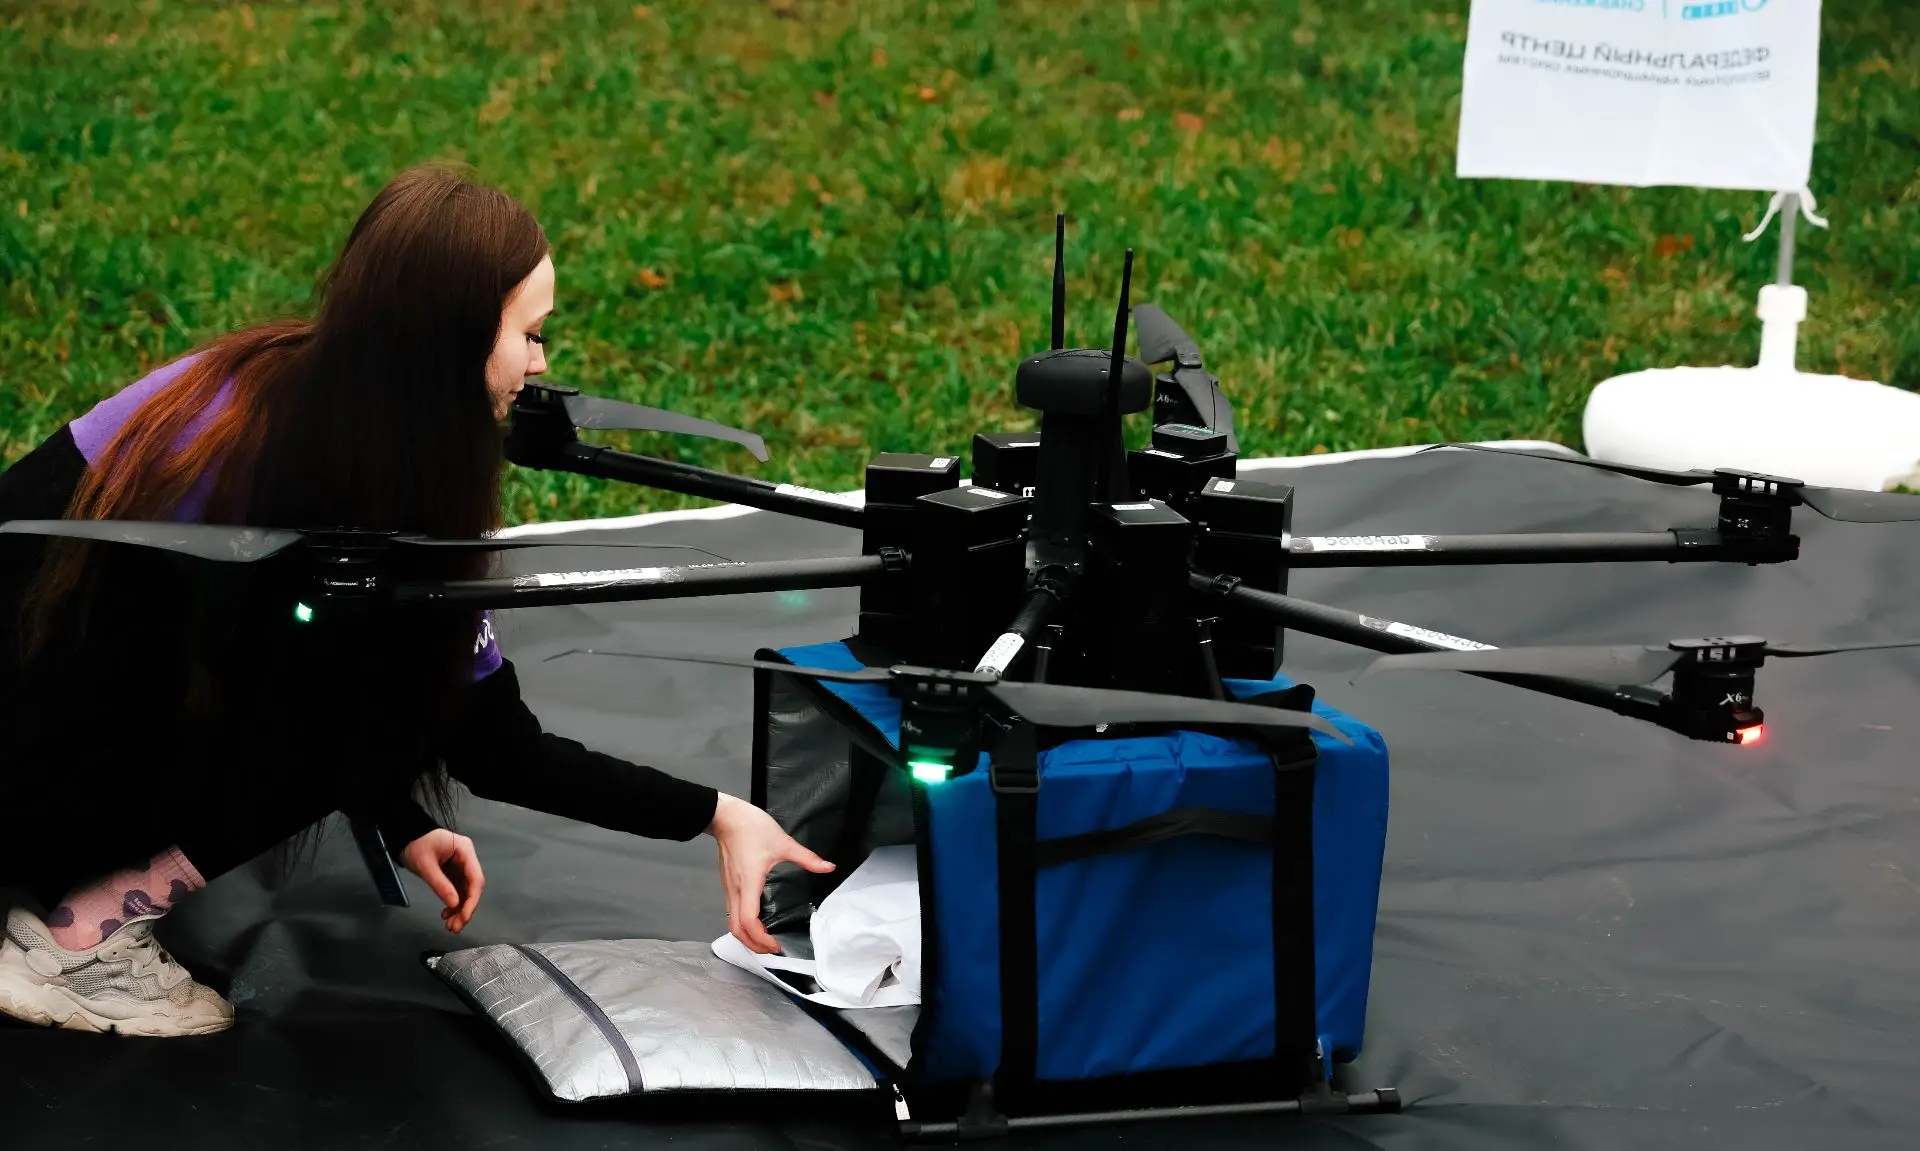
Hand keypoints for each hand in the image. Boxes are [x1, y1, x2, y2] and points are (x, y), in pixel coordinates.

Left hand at [399, 828, 485, 932]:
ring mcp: (461, 866)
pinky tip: (446, 914)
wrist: (405, 837)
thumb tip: (454, 904)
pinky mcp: (454, 873)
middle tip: (456, 927)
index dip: (472, 900)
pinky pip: (457, 891)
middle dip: (466, 908)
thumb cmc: (416, 845)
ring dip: (460, 910)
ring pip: (466, 892)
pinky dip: (453, 904)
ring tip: (450, 925)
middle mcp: (467, 859)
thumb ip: (440, 884)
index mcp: (465, 850)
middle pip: (473, 887)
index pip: (476, 878)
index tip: (465, 917)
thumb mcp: (425, 865)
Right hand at [706, 793, 832, 954]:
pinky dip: (742, 924)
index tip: (776, 945)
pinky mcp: (728, 885)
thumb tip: (827, 867)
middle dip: (753, 945)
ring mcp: (729, 888)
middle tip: (772, 949)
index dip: (761, 939)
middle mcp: (735, 890)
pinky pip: (732, 912)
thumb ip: (807, 858)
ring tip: (765, 940)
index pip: (749, 921)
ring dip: (746, 937)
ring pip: (732, 923)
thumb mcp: (783, 842)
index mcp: (749, 883)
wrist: (726, 816)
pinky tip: (757, 922)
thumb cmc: (750, 827)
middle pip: (736, 930)